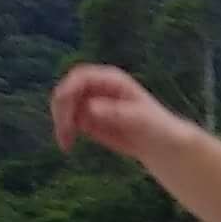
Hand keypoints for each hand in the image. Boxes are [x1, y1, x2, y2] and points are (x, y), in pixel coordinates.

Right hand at [50, 63, 183, 158]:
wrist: (160, 145)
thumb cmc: (156, 127)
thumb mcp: (140, 119)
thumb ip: (117, 112)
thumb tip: (91, 108)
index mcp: (111, 79)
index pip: (82, 76)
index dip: (69, 89)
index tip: (66, 109)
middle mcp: (97, 87)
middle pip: (67, 89)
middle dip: (61, 108)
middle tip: (65, 129)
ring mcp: (90, 101)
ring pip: (63, 105)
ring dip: (59, 121)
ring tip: (66, 142)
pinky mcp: (87, 118)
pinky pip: (67, 120)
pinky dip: (63, 130)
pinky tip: (67, 145)